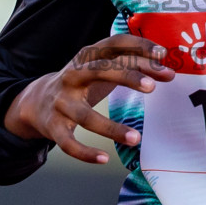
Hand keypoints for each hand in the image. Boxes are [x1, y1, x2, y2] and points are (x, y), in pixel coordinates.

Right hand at [3, 34, 174, 163]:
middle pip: (99, 70)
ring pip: (85, 116)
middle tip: (153, 87)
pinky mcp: (53, 127)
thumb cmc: (83, 82)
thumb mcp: (103, 69)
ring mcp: (61, 102)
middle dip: (126, 76)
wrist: (36, 100)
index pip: (114, 43)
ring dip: (110, 128)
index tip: (164, 54)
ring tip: (136, 138)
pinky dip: (84, 153)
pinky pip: (68, 143)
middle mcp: (72, 75)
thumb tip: (169, 73)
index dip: (138, 46)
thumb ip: (134, 67)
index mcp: (87, 56)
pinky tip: (104, 160)